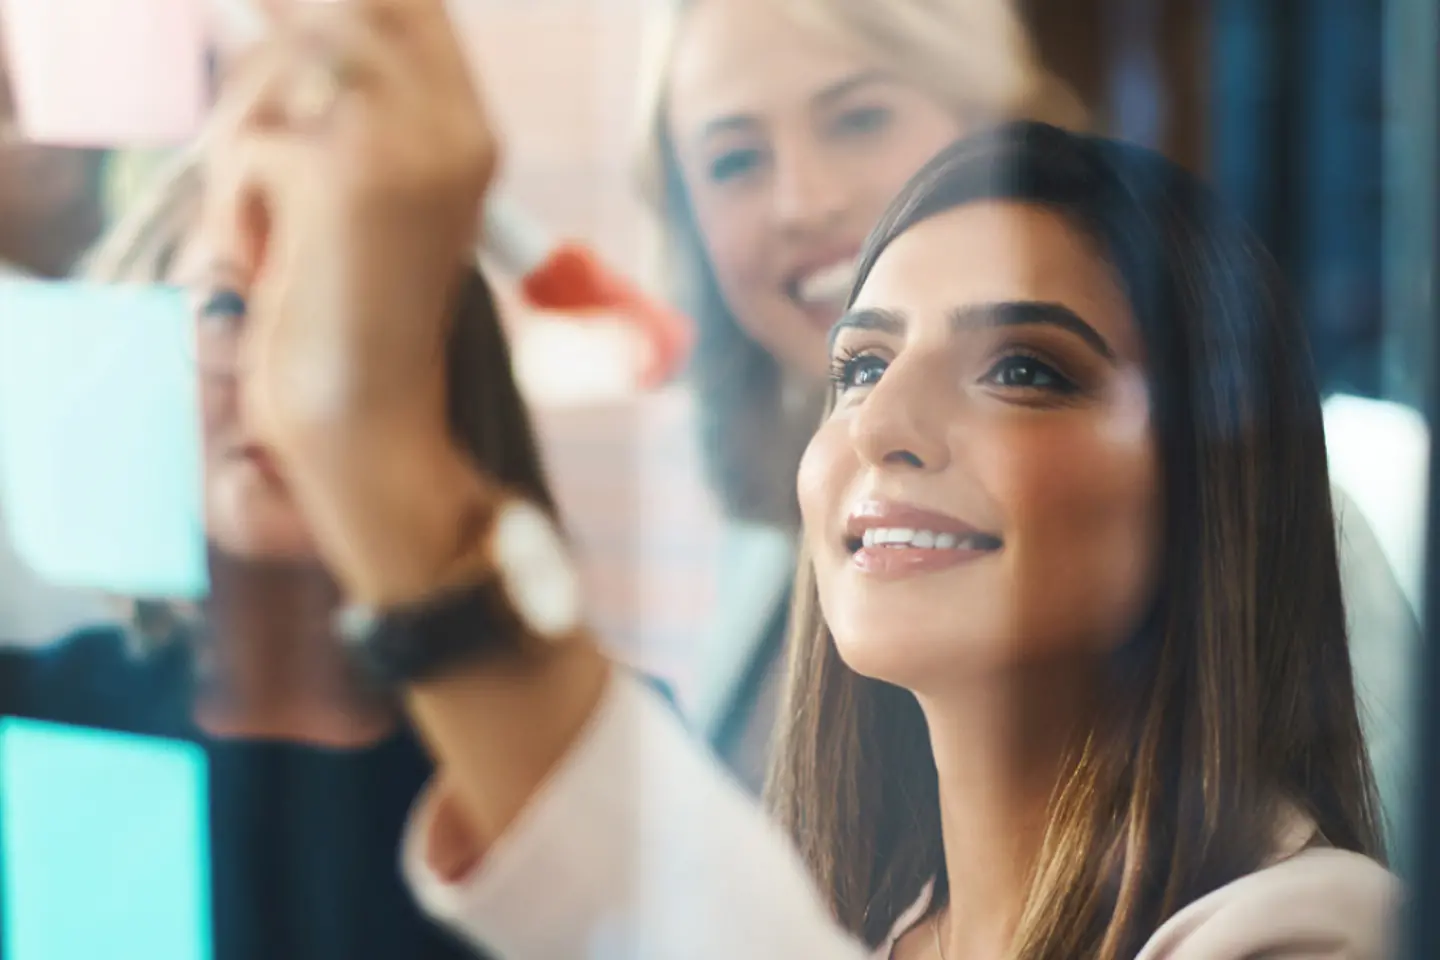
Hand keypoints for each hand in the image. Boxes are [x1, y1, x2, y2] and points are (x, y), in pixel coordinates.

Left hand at [201, 0, 499, 603]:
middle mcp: (452, 129)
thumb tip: (279, 20)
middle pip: (341, 11)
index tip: (290, 49)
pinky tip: (269, 263)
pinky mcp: (347, 182)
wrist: (369, 420)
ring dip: (247, 142)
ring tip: (269, 224)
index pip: (406, 3)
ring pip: (283, 66)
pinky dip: (236, 207)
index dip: (338, 11)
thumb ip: (346, 108)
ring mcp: (406, 150)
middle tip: (262, 155)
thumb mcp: (366, 195)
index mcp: (469, 132)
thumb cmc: (352, 316)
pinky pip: (250, 143)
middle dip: (275, 70)